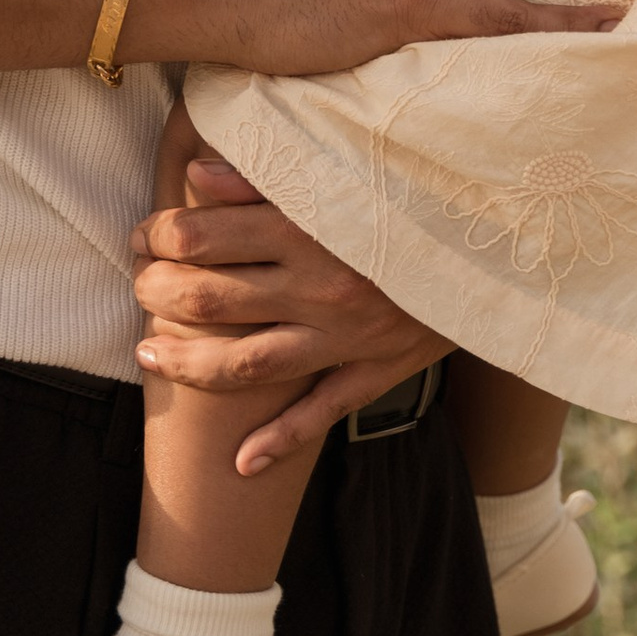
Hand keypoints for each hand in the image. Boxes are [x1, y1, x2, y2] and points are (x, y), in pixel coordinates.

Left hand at [131, 152, 450, 472]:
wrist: (499, 238)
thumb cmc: (412, 193)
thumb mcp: (343, 172)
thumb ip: (267, 174)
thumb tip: (196, 172)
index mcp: (307, 226)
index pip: (203, 236)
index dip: (160, 236)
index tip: (144, 233)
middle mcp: (319, 285)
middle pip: (210, 300)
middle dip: (157, 294)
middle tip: (138, 286)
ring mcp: (345, 335)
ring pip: (245, 364)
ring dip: (187, 365)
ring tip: (148, 357)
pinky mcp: (374, 369)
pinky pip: (318, 413)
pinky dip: (276, 443)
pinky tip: (239, 463)